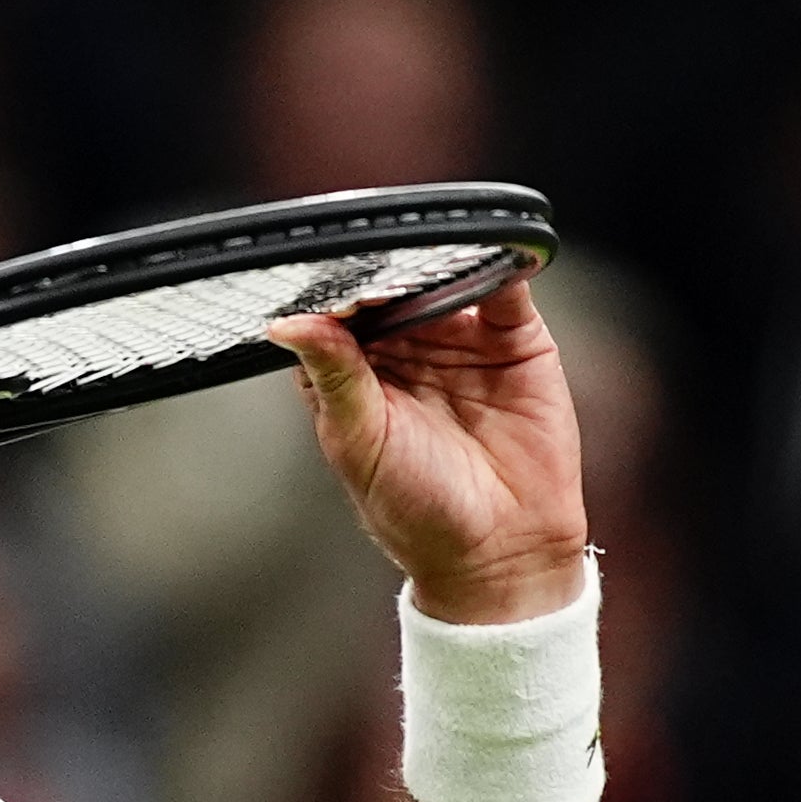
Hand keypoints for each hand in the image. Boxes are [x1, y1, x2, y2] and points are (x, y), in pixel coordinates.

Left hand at [272, 273, 586, 623]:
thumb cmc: (418, 510)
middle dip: (386, 267)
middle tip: (380, 256)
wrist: (501, 549)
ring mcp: (459, 338)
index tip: (331, 278)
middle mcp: (404, 347)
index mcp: (353, 371)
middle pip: (390, 286)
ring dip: (438, 260)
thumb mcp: (361, 442)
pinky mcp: (513, 337)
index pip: (336, 314)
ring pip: (444, 277)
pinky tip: (488, 252)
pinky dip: (499, 264)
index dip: (334, 293)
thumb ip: (333, 377)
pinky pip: (505, 288)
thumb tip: (287, 325)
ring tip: (429, 253)